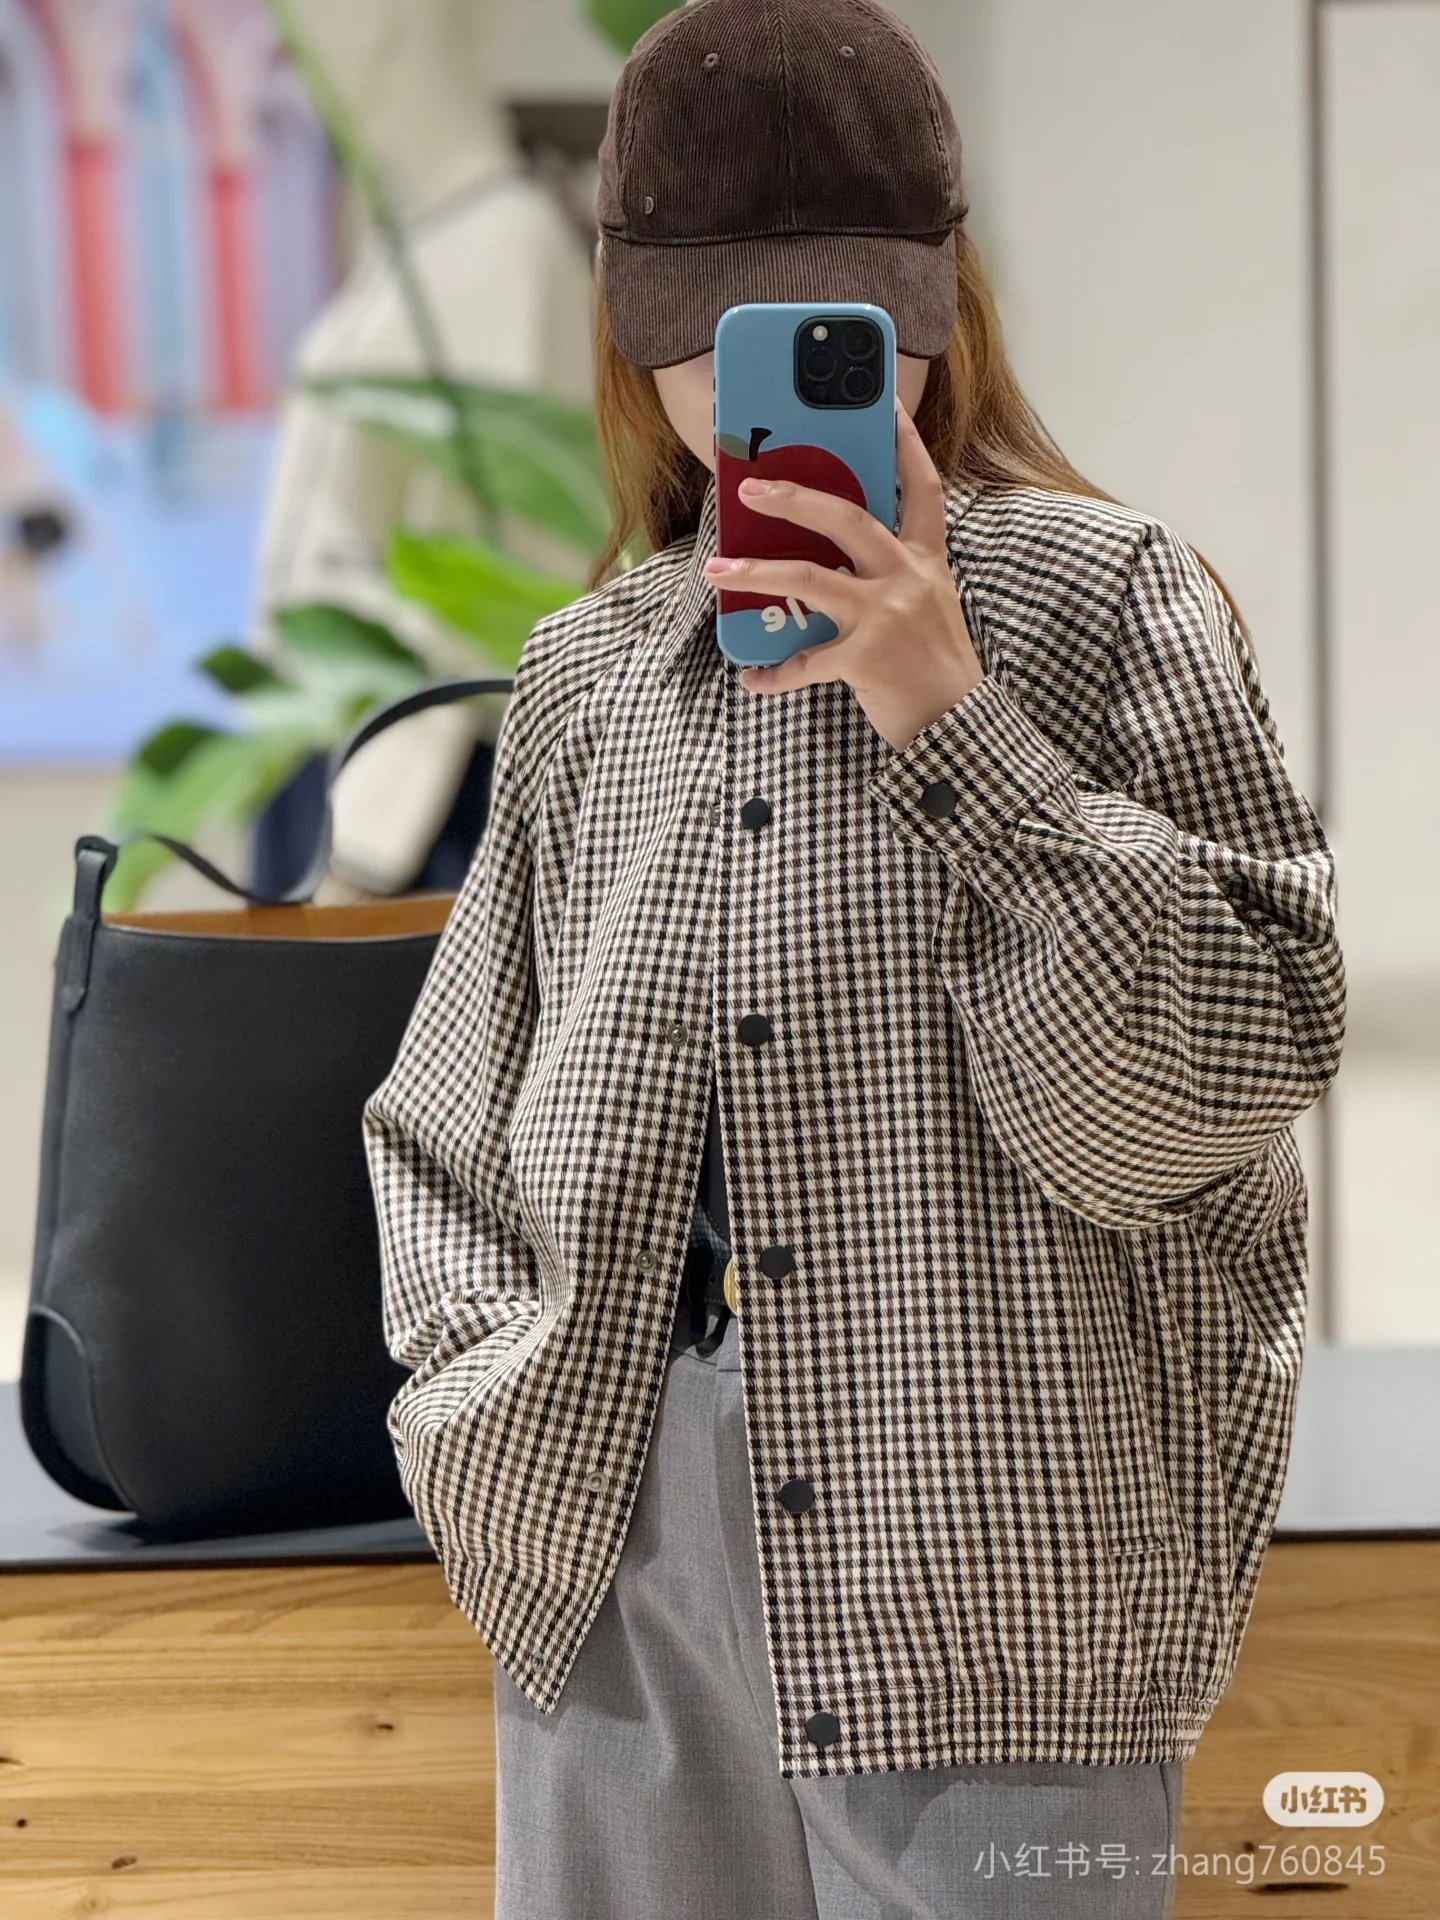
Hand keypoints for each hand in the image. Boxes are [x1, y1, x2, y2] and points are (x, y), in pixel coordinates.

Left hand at [701, 393, 985, 750]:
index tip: (885, 406)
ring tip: (715, 570)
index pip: (922, 490)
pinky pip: (805, 663)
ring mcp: (886, 617)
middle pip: (848, 518)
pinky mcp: (866, 659)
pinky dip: (774, 674)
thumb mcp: (927, 607)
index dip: (906, 445)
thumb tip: (833, 561)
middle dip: (795, 497)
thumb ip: (892, 578)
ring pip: (810, 579)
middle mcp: (908, 580)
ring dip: (755, 573)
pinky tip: (753, 678)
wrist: (959, 726)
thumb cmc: (936, 667)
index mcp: (925, 562)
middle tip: (750, 485)